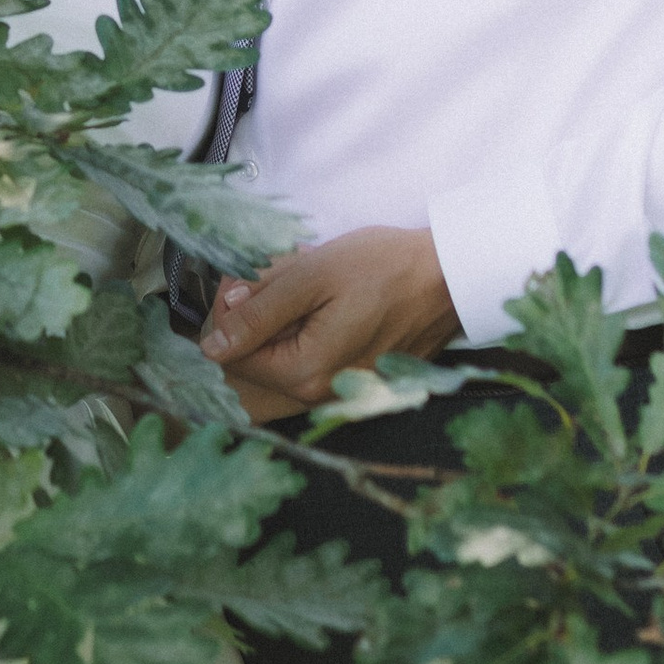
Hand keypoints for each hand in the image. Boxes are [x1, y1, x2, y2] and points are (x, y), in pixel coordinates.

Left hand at [199, 226, 458, 418]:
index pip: (233, 354)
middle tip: (276, 273)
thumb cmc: (385, 269)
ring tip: (305, 280)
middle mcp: (320, 394)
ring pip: (284, 353)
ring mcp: (341, 389)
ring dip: (283, 316)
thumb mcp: (311, 276)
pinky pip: (312, 354)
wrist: (449, 277)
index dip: (229, 313)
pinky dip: (308, 324)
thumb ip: (259, 310)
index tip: (245, 279)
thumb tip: (213, 343)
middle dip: (258, 312)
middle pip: (258, 356)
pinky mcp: (356, 377)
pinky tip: (326, 297)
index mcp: (305, 374)